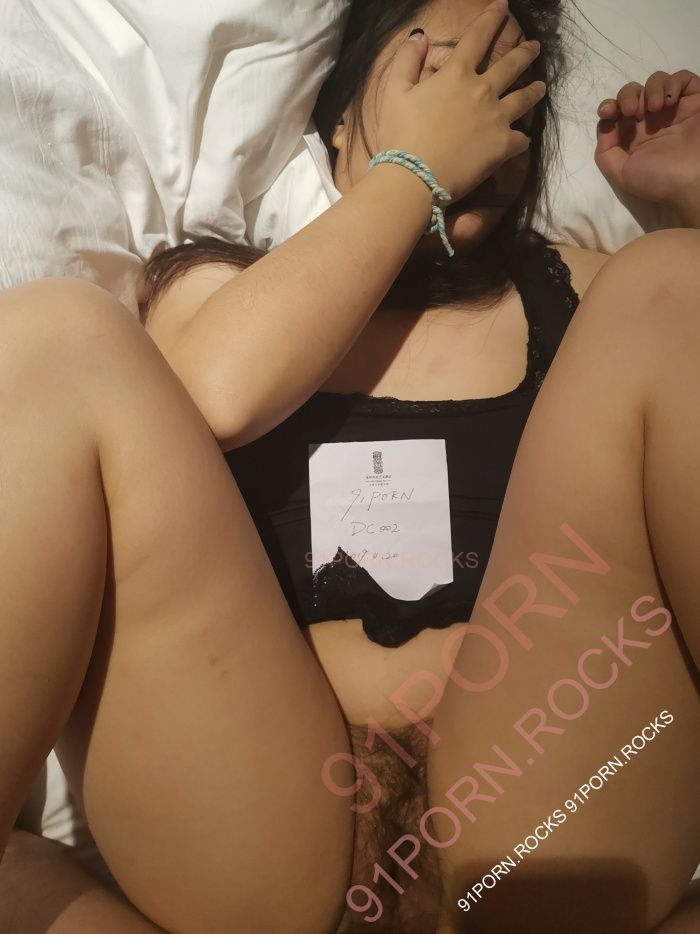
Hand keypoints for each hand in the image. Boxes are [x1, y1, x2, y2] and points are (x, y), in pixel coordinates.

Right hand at [376, 0, 545, 201]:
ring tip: (541, 86)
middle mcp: (482, 91)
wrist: (414, 178)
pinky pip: (521, 139)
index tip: (504, 5)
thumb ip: (407, 60)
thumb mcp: (394, 92)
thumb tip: (420, 36)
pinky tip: (523, 138)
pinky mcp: (503, 147)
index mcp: (456, 74)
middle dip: (525, 52)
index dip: (492, 17)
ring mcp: (497, 118)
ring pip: (524, 98)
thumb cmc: (400, 136)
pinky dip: (522, 138)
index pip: (478, 37)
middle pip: (511, 65)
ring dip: (534, 90)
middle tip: (535, 46)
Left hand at [595, 70, 699, 210]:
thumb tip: (604, 124)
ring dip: (650, 90)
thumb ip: (606, 152)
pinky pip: (683, 78)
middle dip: (627, 96)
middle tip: (633, 112)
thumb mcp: (622, 173)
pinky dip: (673, 82)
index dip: (609, 106)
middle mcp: (652, 120)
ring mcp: (674, 109)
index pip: (616, 111)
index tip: (608, 111)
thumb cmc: (659, 179)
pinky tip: (670, 100)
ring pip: (655, 81)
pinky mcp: (695, 100)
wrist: (694, 179)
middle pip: (632, 92)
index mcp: (634, 136)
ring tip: (655, 109)